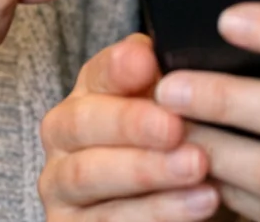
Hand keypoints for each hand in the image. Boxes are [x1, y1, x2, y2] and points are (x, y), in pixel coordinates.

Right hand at [39, 34, 220, 220]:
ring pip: (88, 175)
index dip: (118, 68)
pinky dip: (156, 213)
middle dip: (130, 123)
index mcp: (89, 95)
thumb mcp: (179, 112)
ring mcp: (60, 187)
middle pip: (81, 123)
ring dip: (146, 171)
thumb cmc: (176, 151)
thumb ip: (173, 82)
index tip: (147, 63)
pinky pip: (107, 221)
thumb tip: (176, 54)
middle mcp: (63, 138)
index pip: (96, 73)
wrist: (174, 207)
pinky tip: (199, 202)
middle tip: (176, 127)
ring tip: (197, 167)